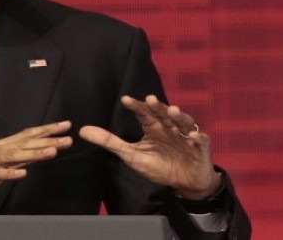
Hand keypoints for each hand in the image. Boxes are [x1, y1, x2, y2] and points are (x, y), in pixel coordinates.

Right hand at [0, 120, 72, 213]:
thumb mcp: (8, 158)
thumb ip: (24, 152)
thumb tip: (44, 147)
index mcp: (7, 143)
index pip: (31, 133)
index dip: (49, 129)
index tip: (66, 125)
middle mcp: (2, 148)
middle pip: (28, 143)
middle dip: (49, 140)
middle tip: (68, 139)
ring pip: (17, 156)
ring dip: (35, 153)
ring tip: (52, 152)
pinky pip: (1, 174)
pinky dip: (11, 173)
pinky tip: (23, 174)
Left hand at [79, 95, 220, 199]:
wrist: (185, 182)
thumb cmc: (159, 166)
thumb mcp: (132, 156)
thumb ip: (109, 142)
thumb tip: (82, 130)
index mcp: (154, 128)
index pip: (144, 114)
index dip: (136, 107)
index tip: (125, 100)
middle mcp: (170, 128)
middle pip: (163, 114)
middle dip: (158, 107)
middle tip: (150, 99)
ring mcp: (186, 136)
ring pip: (183, 123)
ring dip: (178, 116)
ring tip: (172, 111)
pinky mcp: (201, 148)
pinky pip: (201, 141)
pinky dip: (198, 138)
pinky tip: (193, 137)